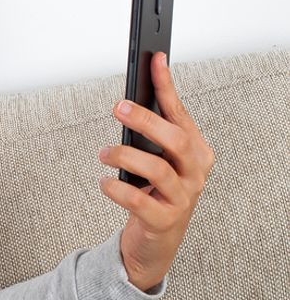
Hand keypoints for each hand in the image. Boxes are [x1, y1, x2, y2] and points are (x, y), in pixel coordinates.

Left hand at [98, 51, 215, 291]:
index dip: (166, 86)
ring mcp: (183, 198)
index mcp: (195, 151)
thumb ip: (149, 133)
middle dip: (145, 120)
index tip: (155, 59)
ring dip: (124, 156)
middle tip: (118, 108)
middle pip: (175, 139)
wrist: (157, 240)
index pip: (180, 113)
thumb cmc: (155, 189)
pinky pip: (139, 202)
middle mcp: (195, 172)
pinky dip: (117, 189)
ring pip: (157, 169)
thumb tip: (128, 99)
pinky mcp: (164, 221)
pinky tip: (104, 183)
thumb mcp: (156, 157)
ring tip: (104, 154)